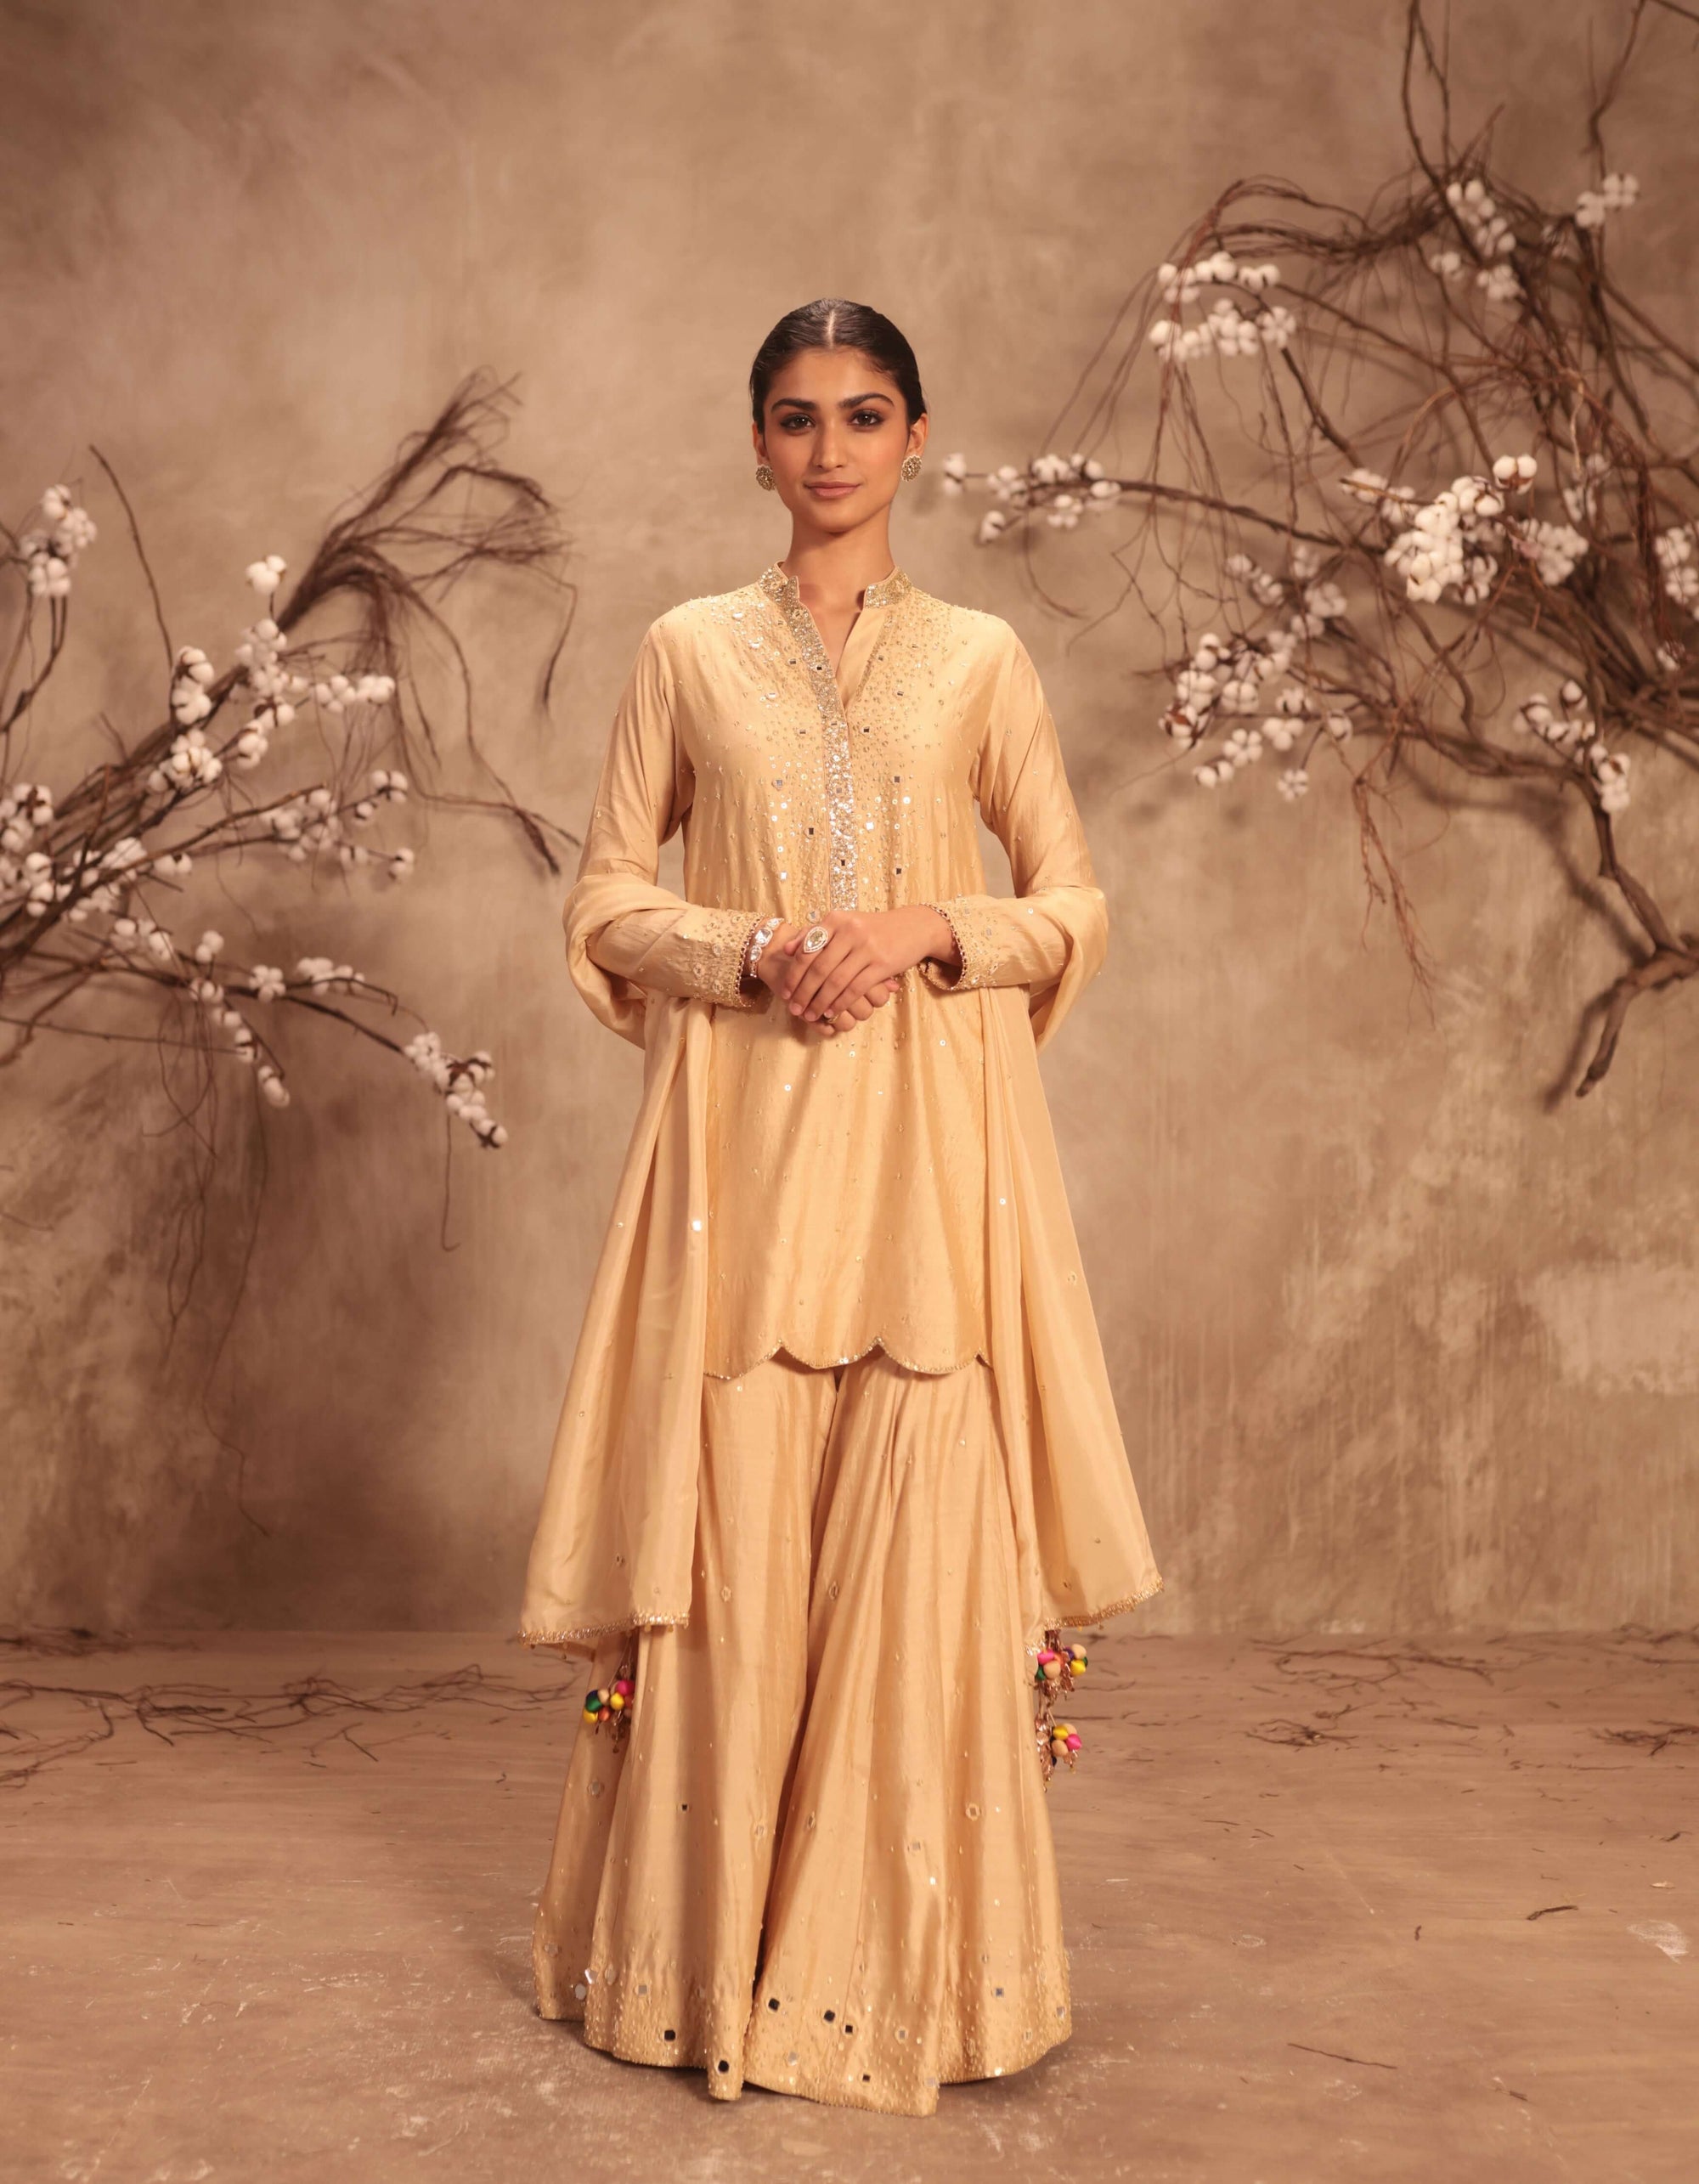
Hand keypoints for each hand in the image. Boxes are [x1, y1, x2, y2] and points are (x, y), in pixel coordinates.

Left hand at [752, 920, 899, 1035]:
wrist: (913, 927)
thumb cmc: (871, 929)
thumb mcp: (843, 924)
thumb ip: (813, 933)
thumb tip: (786, 949)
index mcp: (836, 920)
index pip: (806, 951)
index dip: (793, 974)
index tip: (785, 993)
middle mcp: (849, 931)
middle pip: (818, 969)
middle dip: (803, 993)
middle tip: (794, 1009)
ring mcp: (867, 947)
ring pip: (835, 981)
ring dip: (820, 1002)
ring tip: (810, 1015)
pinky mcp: (882, 964)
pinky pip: (855, 988)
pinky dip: (840, 1003)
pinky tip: (831, 1012)